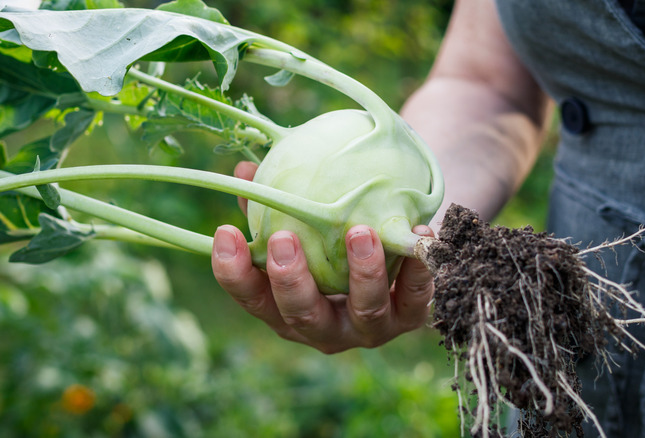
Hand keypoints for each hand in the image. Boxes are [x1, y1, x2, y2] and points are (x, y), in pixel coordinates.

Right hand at [210, 162, 434, 353]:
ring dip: (362, 273)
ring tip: (359, 232)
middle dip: (291, 280)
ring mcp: (367, 329)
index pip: (252, 297)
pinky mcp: (408, 320)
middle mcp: (322, 327)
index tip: (225, 232)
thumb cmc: (330, 235)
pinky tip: (419, 231)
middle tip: (284, 239)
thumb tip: (244, 169)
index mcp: (285, 308)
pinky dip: (419, 269)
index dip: (233, 272)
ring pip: (363, 311)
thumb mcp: (302, 222)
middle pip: (301, 315)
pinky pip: (416, 299)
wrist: (392, 252)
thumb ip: (274, 201)